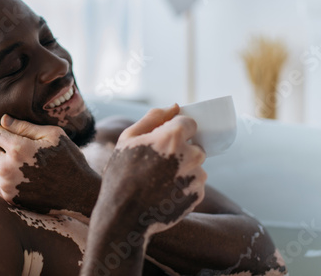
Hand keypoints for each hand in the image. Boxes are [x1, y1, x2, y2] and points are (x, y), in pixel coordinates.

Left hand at [0, 112, 99, 215]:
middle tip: (20, 151)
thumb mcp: (53, 135)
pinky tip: (33, 181)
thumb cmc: (69, 159)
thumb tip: (3, 120)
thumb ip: (25, 127)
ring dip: (7, 164)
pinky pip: (3, 183)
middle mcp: (8, 168)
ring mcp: (8, 185)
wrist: (79, 193)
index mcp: (19, 148)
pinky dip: (13, 179)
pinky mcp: (10, 199)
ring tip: (33, 168)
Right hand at [102, 104, 206, 235]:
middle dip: (180, 151)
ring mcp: (197, 176)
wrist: (124, 215)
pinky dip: (182, 186)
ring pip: (195, 166)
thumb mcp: (128, 139)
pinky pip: (194, 183)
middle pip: (194, 145)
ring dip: (182, 169)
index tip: (163, 142)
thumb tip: (174, 106)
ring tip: (158, 181)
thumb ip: (153, 118)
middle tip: (157, 165)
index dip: (176, 130)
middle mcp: (191, 155)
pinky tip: (164, 193)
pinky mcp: (198, 195)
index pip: (190, 123)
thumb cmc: (121, 174)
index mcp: (174, 136)